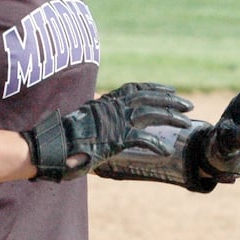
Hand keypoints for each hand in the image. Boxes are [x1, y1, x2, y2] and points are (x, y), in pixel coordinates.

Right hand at [23, 82, 194, 181]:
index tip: (170, 90)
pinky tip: (166, 151)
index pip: (136, 88)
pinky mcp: (116, 139)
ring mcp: (115, 122)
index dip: (155, 88)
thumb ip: (95, 115)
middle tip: (188, 105)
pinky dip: (156, 144)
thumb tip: (100, 113)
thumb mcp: (83, 119)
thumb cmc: (63, 136)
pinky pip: (143, 140)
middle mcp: (113, 107)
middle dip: (171, 100)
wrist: (51, 146)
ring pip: (152, 115)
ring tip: (186, 123)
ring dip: (171, 118)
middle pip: (149, 98)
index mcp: (106, 101)